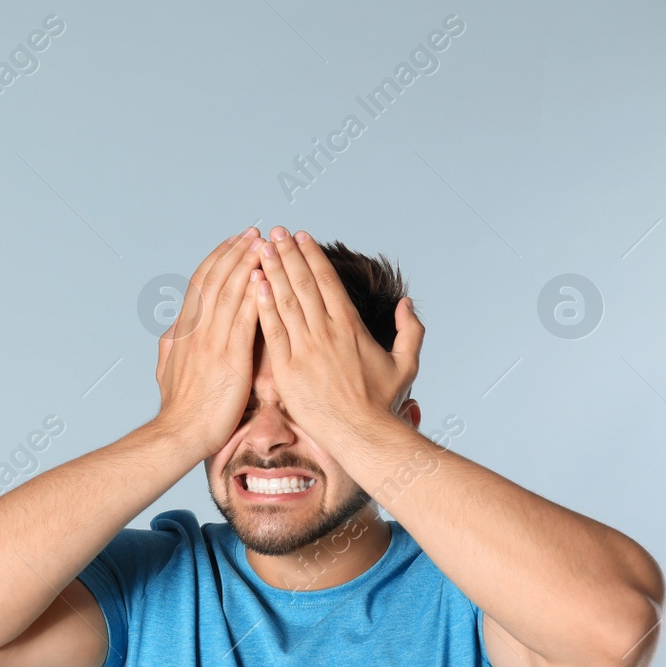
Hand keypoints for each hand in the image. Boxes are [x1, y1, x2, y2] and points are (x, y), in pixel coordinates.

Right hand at [152, 227, 267, 460]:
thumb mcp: (166, 370)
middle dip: (236, 252)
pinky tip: (268, 280)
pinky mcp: (230, 358)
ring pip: (230, 293)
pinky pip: (245, 320)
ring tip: (264, 244)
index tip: (233, 242)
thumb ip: (172, 346)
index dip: (218, 259)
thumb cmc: (179, 409)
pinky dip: (255, 296)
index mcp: (184, 331)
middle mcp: (196, 331)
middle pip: (216, 280)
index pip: (200, 284)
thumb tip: (172, 331)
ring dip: (248, 266)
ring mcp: (212, 343)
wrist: (180, 433)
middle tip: (254, 232)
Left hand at [251, 226, 422, 446]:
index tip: (300, 237)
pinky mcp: (287, 370)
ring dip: (272, 272)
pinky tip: (254, 285)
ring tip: (260, 248)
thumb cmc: (382, 403)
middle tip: (274, 232)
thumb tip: (407, 304)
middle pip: (303, 284)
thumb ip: (411, 330)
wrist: (362, 435)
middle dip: (287, 254)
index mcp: (351, 326)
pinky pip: (272, 332)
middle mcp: (327, 332)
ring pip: (285, 302)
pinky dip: (263, 306)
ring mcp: (305, 350)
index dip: (312, 256)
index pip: (327, 281)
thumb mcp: (406, 363)